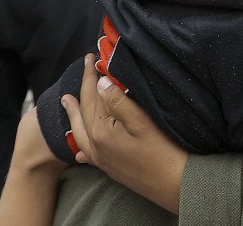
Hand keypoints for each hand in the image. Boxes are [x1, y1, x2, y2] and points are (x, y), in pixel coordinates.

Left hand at [63, 55, 187, 213]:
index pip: (95, 95)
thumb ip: (119, 102)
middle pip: (85, 109)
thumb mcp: (144, 122)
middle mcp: (95, 145)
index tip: (93, 55)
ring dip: (75, 113)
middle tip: (85, 64)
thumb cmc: (165, 152)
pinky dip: (79, 141)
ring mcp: (101, 158)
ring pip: (80, 130)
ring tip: (66, 100)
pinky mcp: (109, 168)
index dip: (93, 74)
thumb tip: (101, 82)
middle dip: (84, 86)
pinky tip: (78, 147)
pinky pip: (86, 151)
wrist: (176, 187)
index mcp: (102, 131)